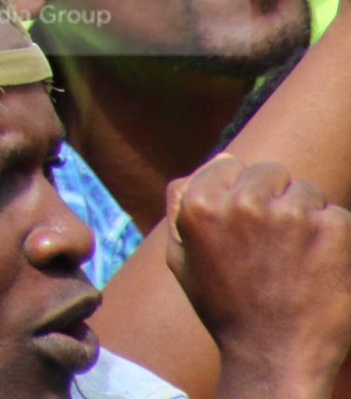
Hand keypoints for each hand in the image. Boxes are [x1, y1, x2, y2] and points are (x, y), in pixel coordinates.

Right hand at [166, 155, 350, 392]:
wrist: (274, 357)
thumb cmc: (225, 308)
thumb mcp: (181, 258)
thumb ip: (183, 204)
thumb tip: (221, 158)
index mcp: (201, 205)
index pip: (228, 165)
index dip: (238, 195)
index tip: (245, 227)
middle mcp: (245, 202)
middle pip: (270, 172)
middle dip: (274, 198)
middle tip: (273, 244)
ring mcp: (292, 214)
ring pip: (306, 191)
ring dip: (306, 217)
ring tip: (297, 258)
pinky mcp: (333, 229)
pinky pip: (336, 214)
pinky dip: (334, 237)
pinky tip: (319, 266)